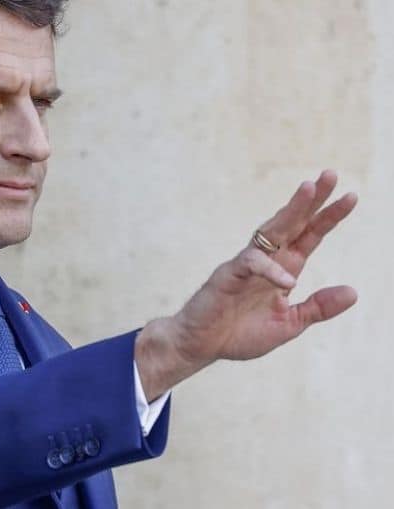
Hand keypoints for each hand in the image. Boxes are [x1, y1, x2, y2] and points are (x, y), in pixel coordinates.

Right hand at [136, 170, 357, 399]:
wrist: (200, 346)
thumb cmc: (238, 333)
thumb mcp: (289, 324)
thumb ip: (318, 308)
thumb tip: (354, 292)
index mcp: (283, 269)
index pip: (309, 236)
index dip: (328, 217)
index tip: (351, 197)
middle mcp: (267, 261)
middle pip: (292, 223)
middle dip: (312, 200)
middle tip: (331, 174)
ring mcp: (246, 265)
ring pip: (271, 231)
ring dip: (291, 210)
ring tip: (309, 189)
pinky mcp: (228, 275)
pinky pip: (251, 264)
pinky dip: (270, 270)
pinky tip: (288, 280)